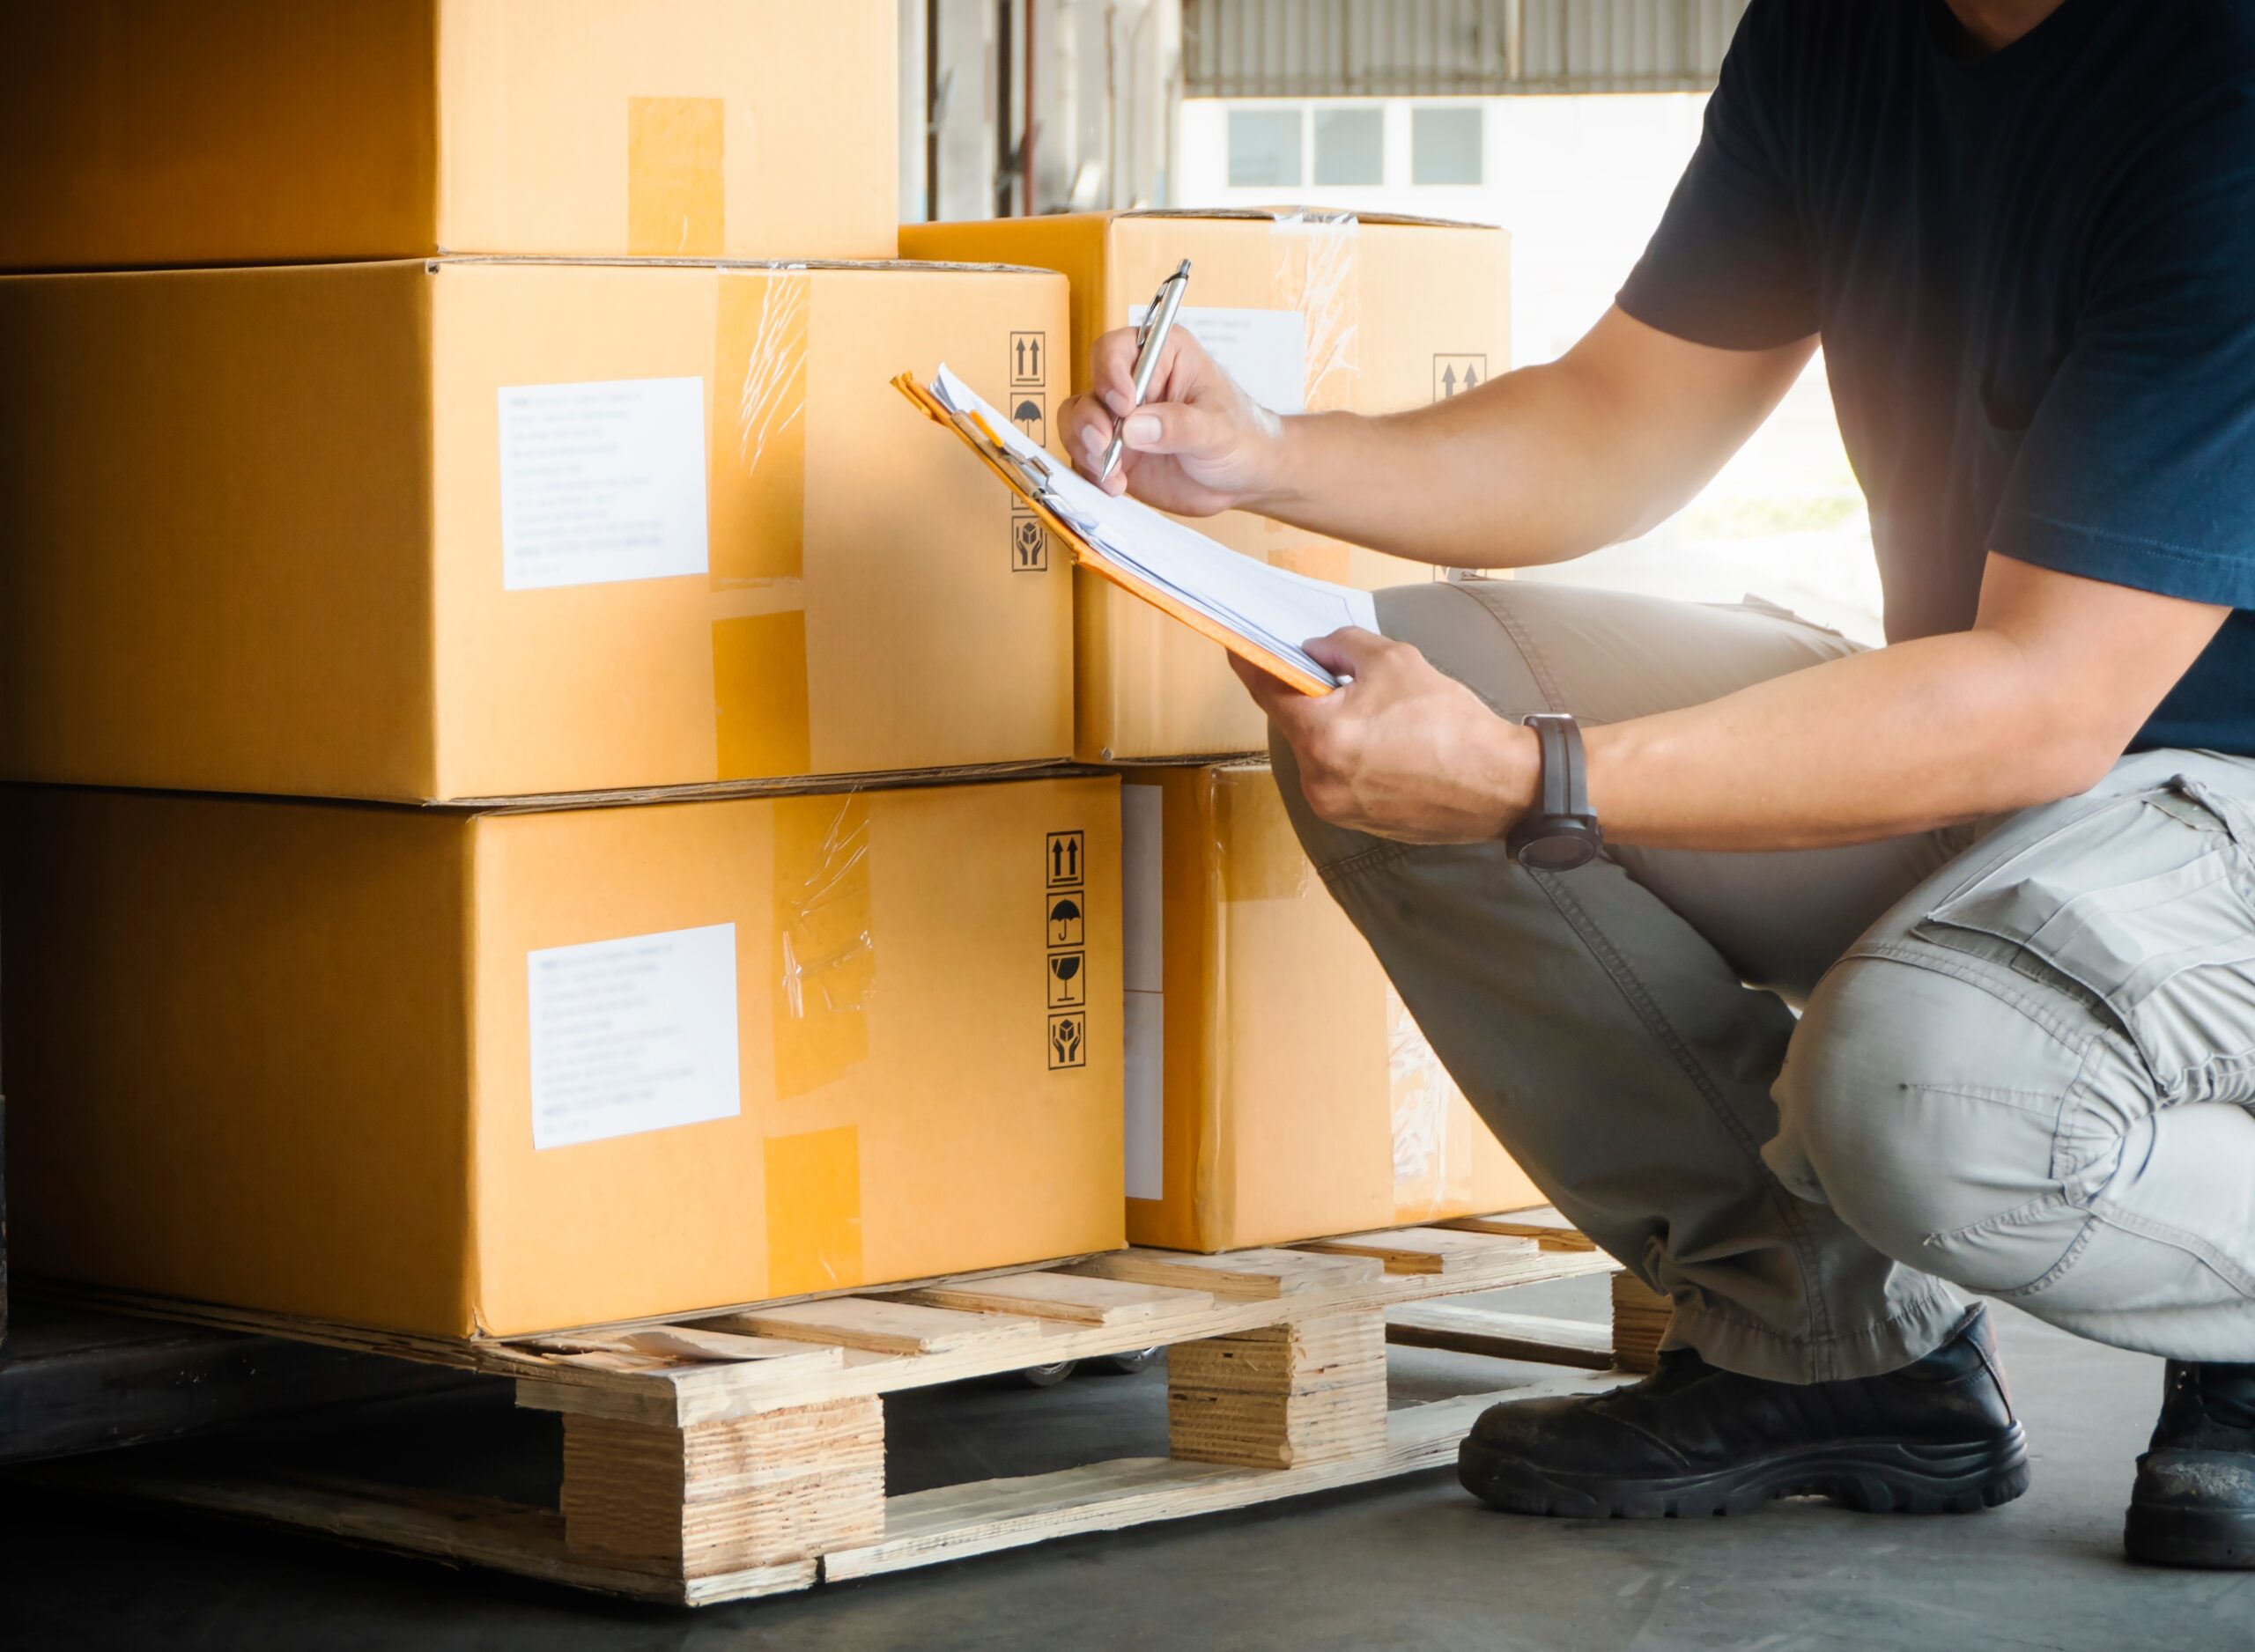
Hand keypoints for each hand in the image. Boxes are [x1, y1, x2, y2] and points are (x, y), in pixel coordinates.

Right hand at [1058, 326, 1284, 513]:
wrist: (1246, 479)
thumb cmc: (1242, 437)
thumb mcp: (1217, 429)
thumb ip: (1178, 426)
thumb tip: (1133, 426)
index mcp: (1163, 356)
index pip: (1117, 350)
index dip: (1111, 374)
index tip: (1124, 405)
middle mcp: (1134, 383)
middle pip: (1091, 388)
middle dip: (1091, 419)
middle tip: (1106, 445)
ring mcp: (1121, 420)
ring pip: (1078, 421)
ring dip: (1086, 447)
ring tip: (1111, 471)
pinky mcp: (1115, 452)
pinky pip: (1085, 456)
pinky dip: (1091, 472)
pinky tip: (1116, 485)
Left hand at [1232, 628, 1539, 843]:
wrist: (1498, 785)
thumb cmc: (1452, 723)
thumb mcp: (1396, 661)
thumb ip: (1343, 647)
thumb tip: (1315, 651)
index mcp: (1323, 736)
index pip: (1267, 691)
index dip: (1250, 665)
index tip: (1236, 649)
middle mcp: (1320, 779)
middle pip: (1294, 724)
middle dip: (1309, 696)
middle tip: (1331, 674)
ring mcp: (1334, 806)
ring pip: (1316, 752)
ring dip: (1331, 728)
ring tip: (1373, 712)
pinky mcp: (1354, 822)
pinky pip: (1336, 777)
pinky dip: (1347, 755)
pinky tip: (1380, 742)